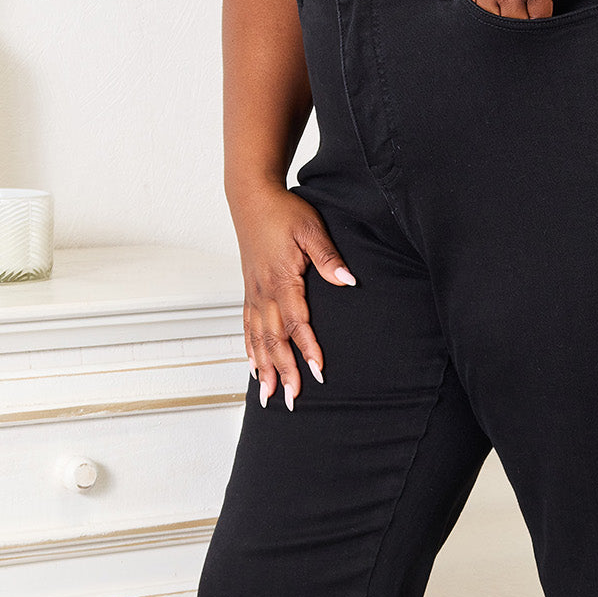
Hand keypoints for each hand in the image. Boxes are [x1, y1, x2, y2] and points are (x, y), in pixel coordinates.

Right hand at [229, 183, 355, 408]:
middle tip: (292, 399)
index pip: (296, 322)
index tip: (317, 371)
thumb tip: (349, 281)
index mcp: (281, 279)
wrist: (252, 197)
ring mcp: (254, 293)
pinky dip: (250, 351)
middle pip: (274, 339)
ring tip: (268, 396)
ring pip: (258, 339)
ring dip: (264, 369)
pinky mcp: (250, 292)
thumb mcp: (311, 229)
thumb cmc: (284, 211)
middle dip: (283, 371)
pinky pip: (248, 328)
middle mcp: (264, 291)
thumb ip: (329, 258)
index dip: (307, 348)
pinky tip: (254, 369)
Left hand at [402, 0, 578, 18]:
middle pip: (493, 18)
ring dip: (523, 18)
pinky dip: (543, 15)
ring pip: (515, 22)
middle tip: (516, 3)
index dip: (486, 5)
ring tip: (530, 5)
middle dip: (504, 16)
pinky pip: (539, 17)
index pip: (473, 7)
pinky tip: (545, 4)